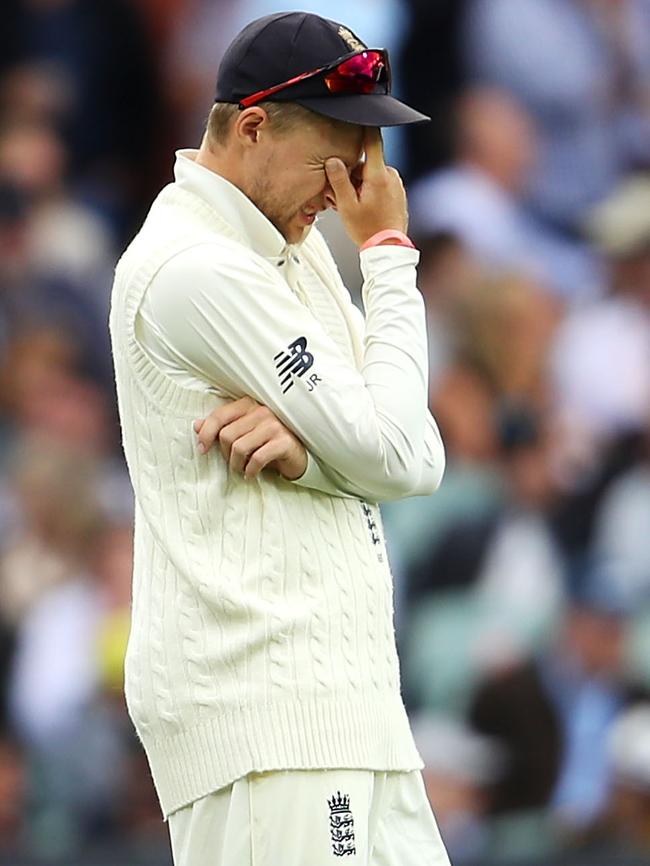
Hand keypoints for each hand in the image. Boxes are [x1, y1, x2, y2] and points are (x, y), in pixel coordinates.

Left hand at [193, 396, 307, 480]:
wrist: (299, 455)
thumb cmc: (268, 443)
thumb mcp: (243, 433)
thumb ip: (221, 427)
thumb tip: (197, 425)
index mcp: (249, 405)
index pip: (220, 415)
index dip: (206, 433)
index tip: (202, 449)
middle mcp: (261, 411)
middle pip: (227, 434)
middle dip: (225, 454)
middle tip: (232, 462)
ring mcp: (274, 425)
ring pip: (239, 447)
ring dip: (236, 464)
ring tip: (241, 469)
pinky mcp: (283, 441)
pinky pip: (257, 458)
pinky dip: (250, 470)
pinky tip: (251, 474)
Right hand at [324, 127, 407, 246]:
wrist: (388, 249)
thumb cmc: (367, 230)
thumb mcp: (346, 206)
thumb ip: (338, 180)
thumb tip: (333, 161)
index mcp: (378, 175)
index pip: (372, 140)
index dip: (364, 125)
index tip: (359, 114)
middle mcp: (391, 176)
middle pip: (366, 164)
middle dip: (352, 175)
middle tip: (340, 195)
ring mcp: (397, 186)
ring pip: (372, 176)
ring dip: (360, 185)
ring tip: (351, 206)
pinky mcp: (398, 195)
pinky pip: (381, 186)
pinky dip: (370, 192)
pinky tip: (363, 208)